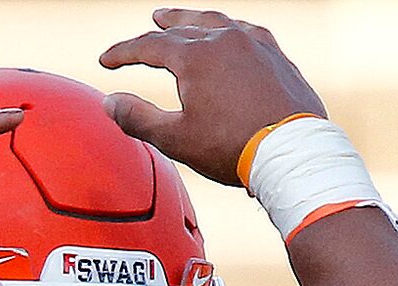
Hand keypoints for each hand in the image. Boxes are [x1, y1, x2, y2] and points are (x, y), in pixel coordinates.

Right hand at [99, 9, 329, 187]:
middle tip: (154, 20)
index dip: (123, 52)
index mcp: (195, 56)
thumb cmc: (232, 147)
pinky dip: (232, 30)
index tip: (106, 61)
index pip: (149, 45)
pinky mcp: (277, 56)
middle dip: (163, 25)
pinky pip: (248, 33)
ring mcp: (255, 44)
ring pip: (218, 22)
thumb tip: (110, 103)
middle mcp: (224, 39)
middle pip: (184, 25)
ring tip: (188, 20)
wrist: (291, 153)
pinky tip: (233, 35)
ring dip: (198, 20)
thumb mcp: (176, 139)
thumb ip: (138, 118)